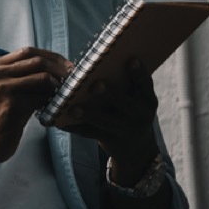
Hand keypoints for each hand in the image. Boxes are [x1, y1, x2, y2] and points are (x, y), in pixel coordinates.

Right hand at [0, 47, 71, 165]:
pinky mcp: (11, 104)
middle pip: (37, 61)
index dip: (52, 57)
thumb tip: (55, 67)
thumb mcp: (4, 90)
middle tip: (73, 80)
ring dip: (58, 87)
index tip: (68, 66)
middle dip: (60, 69)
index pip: (28, 51)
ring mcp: (2, 88)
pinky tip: (53, 109)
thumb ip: (21, 76)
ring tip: (63, 96)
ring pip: (43, 78)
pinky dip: (52, 102)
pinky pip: (41, 97)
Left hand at [59, 59, 159, 183]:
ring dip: (88, 114)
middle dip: (110, 93)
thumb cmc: (131, 111)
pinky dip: (75, 128)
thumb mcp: (138, 100)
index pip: (146, 85)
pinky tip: (61, 123)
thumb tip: (106, 59)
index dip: (139, 73)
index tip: (131, 59)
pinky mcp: (111, 141)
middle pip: (125, 103)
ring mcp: (126, 130)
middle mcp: (140, 116)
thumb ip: (128, 84)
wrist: (137, 148)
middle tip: (95, 84)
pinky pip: (91, 134)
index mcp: (148, 101)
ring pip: (105, 121)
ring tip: (72, 109)